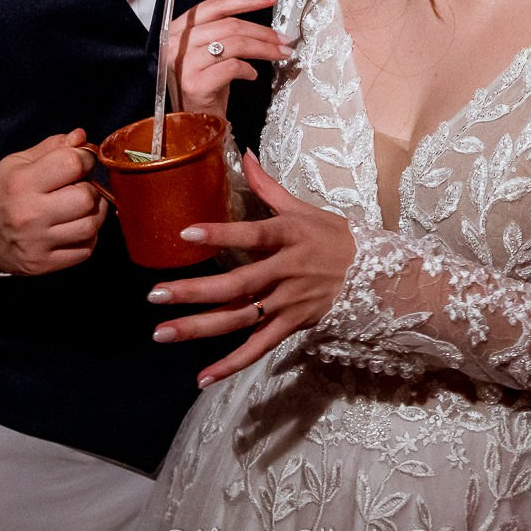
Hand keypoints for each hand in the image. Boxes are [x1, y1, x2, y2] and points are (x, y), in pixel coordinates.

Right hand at [0, 129, 108, 275]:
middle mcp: (29, 214)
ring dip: (94, 213)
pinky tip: (75, 228)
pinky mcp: (43, 264)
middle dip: (90, 188)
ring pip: (90, 226)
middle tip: (81, 187)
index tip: (81, 162)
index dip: (85, 158)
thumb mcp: (18, 163)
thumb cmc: (4, 193)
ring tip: (82, 207)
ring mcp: (37, 242)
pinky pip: (85, 250)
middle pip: (86, 197)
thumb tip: (82, 137)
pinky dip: (87, 237)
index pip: (72, 163)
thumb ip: (53, 147)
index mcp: (22, 182)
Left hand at [148, 151, 356, 387]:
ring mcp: (287, 302)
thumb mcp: (304, 208)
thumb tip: (244, 152)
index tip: (186, 232)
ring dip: (199, 328)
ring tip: (162, 332)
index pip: (251, 234)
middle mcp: (285, 271)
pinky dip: (232, 364)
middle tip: (155, 294)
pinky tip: (203, 377)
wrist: (375, 275)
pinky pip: (258, 348)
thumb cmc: (333, 237)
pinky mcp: (291, 326)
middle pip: (236, 285)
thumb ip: (268, 187)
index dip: (221, 234)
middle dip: (194, 291)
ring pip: (239, 319)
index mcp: (288, 236)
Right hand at [163, 0, 289, 115]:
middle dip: (263, 31)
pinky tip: (252, 76)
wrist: (195, 122)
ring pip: (232, 44)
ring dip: (263, 49)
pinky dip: (247, 70)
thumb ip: (219, 10)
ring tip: (280, 55)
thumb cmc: (206, 80)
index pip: (214, 5)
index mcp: (178, 28)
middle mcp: (174, 43)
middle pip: (228, 25)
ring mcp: (182, 64)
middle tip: (285, 40)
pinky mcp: (193, 83)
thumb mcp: (213, 43)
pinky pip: (230, 67)